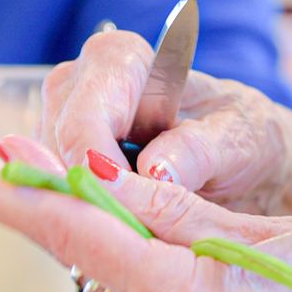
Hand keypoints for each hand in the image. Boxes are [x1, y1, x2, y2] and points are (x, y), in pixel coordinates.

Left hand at [0, 136, 291, 291]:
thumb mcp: (269, 229)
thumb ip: (176, 211)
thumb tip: (95, 183)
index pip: (80, 234)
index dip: (10, 195)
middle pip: (83, 250)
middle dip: (43, 199)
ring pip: (106, 266)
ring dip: (88, 222)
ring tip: (77, 182)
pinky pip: (134, 283)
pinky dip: (123, 246)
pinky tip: (135, 223)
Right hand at [40, 28, 291, 214]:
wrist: (242, 157)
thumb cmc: (242, 135)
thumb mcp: (238, 140)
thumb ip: (199, 150)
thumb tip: (154, 170)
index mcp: (122, 60)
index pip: (85, 116)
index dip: (95, 166)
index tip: (124, 206)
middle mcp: (81, 83)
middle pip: (55, 146)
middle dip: (90, 193)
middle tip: (139, 229)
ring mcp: (64, 122)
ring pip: (49, 174)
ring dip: (88, 208)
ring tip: (141, 230)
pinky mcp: (63, 161)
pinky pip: (56, 193)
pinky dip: (86, 217)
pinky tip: (124, 231)